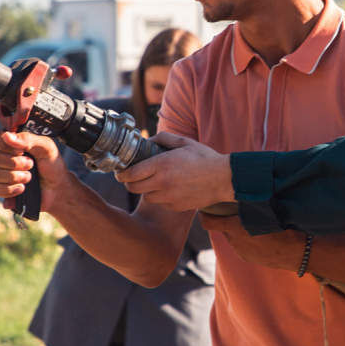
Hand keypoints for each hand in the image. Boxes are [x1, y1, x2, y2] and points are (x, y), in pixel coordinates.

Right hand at [0, 130, 71, 211]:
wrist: (58, 190)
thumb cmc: (53, 166)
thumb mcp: (46, 148)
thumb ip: (28, 139)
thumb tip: (7, 135)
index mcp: (13, 144)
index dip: (3, 144)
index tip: (20, 150)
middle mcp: (4, 158)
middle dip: (15, 163)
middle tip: (31, 165)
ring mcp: (2, 174)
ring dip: (14, 177)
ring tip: (29, 178)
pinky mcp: (3, 190)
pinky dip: (10, 189)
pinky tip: (22, 189)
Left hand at [116, 132, 235, 210]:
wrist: (223, 179)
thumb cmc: (205, 158)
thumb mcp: (184, 142)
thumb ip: (164, 138)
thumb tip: (150, 140)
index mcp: (161, 165)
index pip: (130, 174)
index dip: (122, 173)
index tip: (121, 172)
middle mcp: (162, 183)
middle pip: (133, 188)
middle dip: (131, 182)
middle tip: (135, 177)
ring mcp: (169, 197)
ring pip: (146, 197)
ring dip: (147, 190)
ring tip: (156, 182)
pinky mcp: (176, 206)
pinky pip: (161, 203)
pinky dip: (161, 197)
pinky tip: (170, 189)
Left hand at [199, 214, 304, 271]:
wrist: (296, 252)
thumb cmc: (282, 227)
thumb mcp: (264, 212)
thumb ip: (248, 206)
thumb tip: (238, 195)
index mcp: (235, 227)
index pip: (208, 222)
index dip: (203, 215)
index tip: (203, 210)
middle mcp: (234, 240)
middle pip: (223, 227)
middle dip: (227, 220)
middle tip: (238, 211)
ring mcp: (239, 251)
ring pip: (233, 236)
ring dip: (239, 230)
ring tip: (254, 224)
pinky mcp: (246, 258)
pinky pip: (241, 245)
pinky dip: (246, 240)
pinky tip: (260, 237)